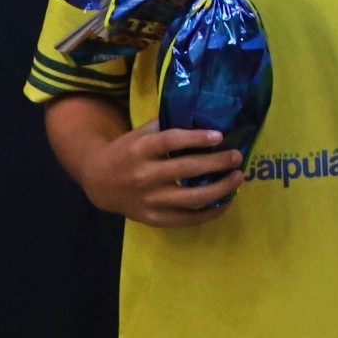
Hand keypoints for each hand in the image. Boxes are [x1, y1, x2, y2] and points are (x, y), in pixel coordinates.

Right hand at [73, 122, 245, 226]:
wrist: (99, 182)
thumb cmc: (127, 152)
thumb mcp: (140, 134)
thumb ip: (166, 126)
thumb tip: (202, 117)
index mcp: (141, 149)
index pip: (171, 142)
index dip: (196, 138)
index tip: (220, 136)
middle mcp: (145, 175)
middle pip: (187, 170)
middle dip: (217, 163)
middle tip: (237, 156)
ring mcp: (150, 200)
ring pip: (191, 198)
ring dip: (220, 188)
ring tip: (238, 178)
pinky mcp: (154, 218)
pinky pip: (186, 220)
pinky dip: (209, 213)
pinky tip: (226, 203)